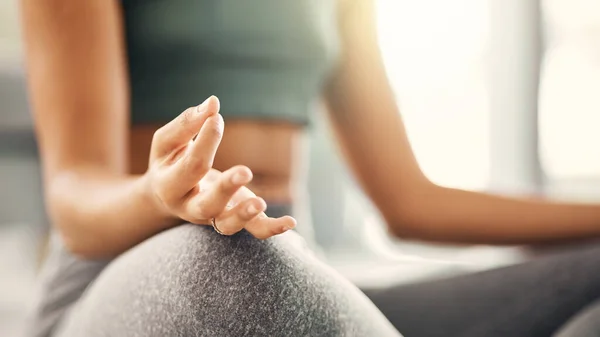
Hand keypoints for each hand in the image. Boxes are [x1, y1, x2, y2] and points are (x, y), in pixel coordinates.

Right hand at [144, 96, 295, 238]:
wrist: (169, 196)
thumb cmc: (171, 161)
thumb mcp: (169, 141)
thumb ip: (188, 123)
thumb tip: (213, 103)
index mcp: (170, 187)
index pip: (192, 166)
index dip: (206, 141)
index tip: (216, 118)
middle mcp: (191, 208)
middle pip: (208, 205)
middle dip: (227, 189)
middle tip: (245, 171)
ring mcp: (215, 216)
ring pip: (229, 225)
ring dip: (245, 215)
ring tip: (260, 202)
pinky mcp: (237, 217)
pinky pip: (254, 230)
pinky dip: (272, 228)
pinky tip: (291, 222)